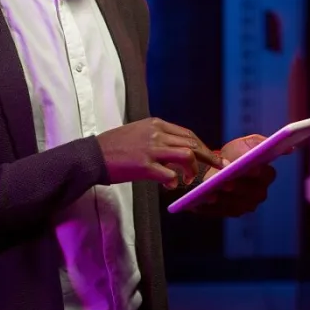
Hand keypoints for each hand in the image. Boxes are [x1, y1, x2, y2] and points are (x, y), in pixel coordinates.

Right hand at [97, 117, 221, 188]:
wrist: (92, 156)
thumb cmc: (115, 146)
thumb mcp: (139, 133)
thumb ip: (159, 139)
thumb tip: (178, 153)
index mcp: (157, 124)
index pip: (188, 134)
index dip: (203, 146)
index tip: (212, 156)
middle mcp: (157, 133)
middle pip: (192, 143)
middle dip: (208, 157)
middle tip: (218, 168)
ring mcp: (151, 148)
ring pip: (186, 155)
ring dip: (194, 169)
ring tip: (190, 178)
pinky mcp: (144, 165)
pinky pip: (169, 173)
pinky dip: (174, 180)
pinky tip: (171, 184)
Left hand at [192, 135, 276, 217]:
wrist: (211, 168)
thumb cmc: (232, 155)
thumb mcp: (246, 144)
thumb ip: (262, 143)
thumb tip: (289, 148)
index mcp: (266, 175)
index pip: (268, 175)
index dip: (259, 172)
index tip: (251, 167)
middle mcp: (259, 193)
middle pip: (253, 192)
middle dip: (240, 186)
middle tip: (227, 180)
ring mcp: (246, 205)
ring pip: (238, 202)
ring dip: (225, 196)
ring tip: (213, 189)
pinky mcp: (231, 212)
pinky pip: (224, 210)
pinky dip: (215, 204)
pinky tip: (207, 197)